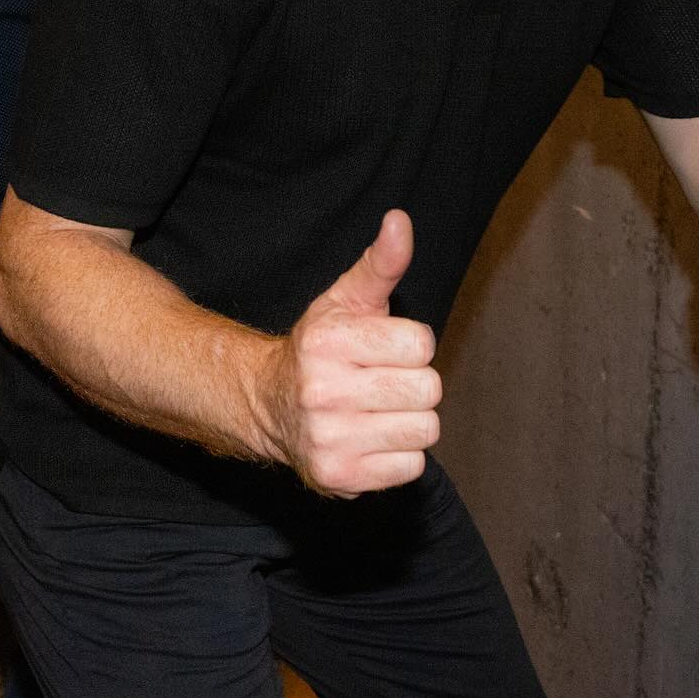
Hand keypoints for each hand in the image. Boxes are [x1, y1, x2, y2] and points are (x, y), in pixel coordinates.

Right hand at [267, 210, 438, 495]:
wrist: (270, 406)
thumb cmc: (321, 348)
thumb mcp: (346, 299)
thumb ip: (381, 263)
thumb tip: (400, 220)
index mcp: (327, 341)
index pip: (421, 343)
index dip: (410, 344)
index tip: (385, 348)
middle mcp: (322, 391)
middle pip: (428, 388)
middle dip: (413, 383)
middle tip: (383, 381)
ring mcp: (329, 438)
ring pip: (425, 429)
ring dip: (409, 420)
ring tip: (378, 410)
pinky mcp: (338, 476)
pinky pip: (411, 466)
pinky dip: (399, 455)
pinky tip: (372, 437)